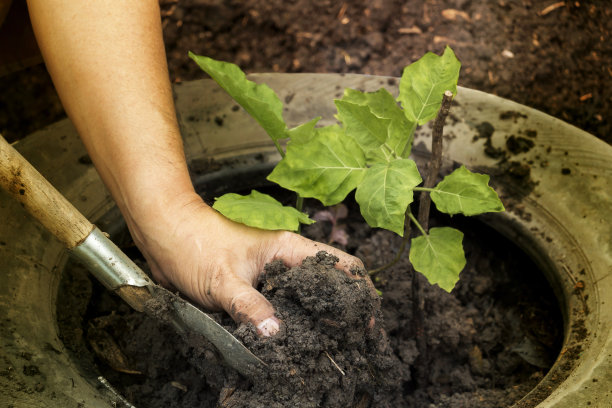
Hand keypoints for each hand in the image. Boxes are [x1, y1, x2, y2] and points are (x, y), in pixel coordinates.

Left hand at [128, 191, 364, 336]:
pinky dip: (291, 324)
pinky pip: (282, 308)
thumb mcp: (223, 279)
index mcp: (289, 249)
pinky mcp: (257, 289)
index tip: (366, 320)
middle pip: (328, 285)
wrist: (165, 236)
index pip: (341, 264)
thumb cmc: (195, 244)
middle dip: (343, 312)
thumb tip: (275, 334)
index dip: (359, 290)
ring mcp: (272, 276)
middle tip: (352, 342)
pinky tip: (293, 342)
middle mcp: (286, 262)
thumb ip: (249, 306)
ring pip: (306, 299)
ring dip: (317, 320)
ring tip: (328, 347)